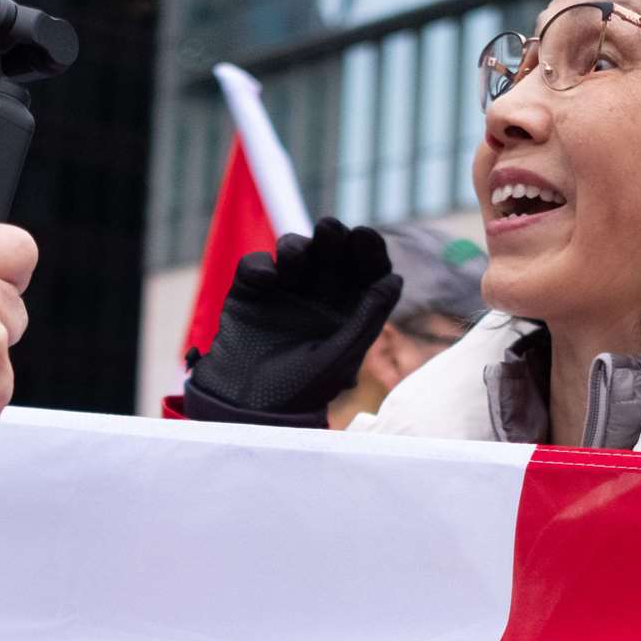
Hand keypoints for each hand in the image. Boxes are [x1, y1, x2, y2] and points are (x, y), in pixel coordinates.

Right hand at [183, 219, 402, 419]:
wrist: (247, 409)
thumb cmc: (299, 391)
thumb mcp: (339, 358)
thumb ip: (367, 319)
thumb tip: (394, 278)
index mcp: (347, 312)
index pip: (365, 272)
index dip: (368, 251)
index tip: (364, 237)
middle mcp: (318, 297)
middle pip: (332, 254)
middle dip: (333, 237)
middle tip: (329, 230)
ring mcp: (284, 292)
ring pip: (296, 250)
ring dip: (298, 247)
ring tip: (292, 263)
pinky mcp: (250, 292)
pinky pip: (256, 264)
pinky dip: (260, 264)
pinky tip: (267, 280)